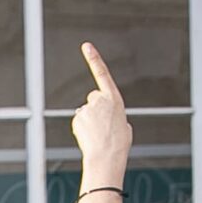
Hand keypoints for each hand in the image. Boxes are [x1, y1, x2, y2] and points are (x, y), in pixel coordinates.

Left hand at [70, 42, 131, 187]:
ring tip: (97, 134)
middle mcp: (98, 100)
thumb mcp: (124, 124)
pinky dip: (82, 129)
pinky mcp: (77, 118)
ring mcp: (86, 108)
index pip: (102, 74)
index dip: (94, 59)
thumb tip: (109, 117)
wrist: (107, 156)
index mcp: (114, 98)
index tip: (86, 46)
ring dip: (89, 121)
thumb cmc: (118, 143)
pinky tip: (89, 137)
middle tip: (101, 125)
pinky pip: (78, 122)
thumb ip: (114, 114)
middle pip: (93, 99)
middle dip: (95, 109)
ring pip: (85, 112)